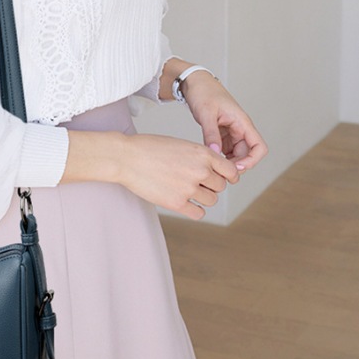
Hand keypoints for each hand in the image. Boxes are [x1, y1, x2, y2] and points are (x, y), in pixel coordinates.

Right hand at [117, 133, 239, 220]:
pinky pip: (198, 213)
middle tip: (197, 182)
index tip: (225, 179)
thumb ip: (199, 157)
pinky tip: (186, 202)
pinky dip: (195, 209)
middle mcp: (200, 171)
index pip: (230, 170)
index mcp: (203, 154)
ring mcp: (189, 188)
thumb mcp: (181, 144)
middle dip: (211, 185)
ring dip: (203, 197)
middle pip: (220, 186)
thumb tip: (213, 171)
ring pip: (211, 200)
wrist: (127, 157)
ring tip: (188, 190)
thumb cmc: (150, 148)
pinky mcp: (177, 203)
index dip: (228, 176)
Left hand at [178, 71, 267, 173]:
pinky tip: (209, 158)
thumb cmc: (203, 92)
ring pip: (236, 154)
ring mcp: (231, 132)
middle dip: (236, 165)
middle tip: (219, 171)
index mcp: (242, 122)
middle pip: (247, 154)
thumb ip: (211, 134)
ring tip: (213, 166)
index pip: (259, 147)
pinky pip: (225, 150)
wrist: (194, 82)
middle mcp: (240, 128)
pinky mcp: (222, 133)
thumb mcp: (206, 113)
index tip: (236, 167)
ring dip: (228, 162)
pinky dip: (220, 156)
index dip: (252, 160)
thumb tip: (215, 153)